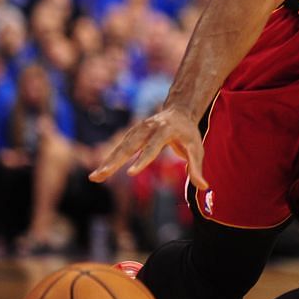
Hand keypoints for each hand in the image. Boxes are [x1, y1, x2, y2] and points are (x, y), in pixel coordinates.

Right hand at [89, 106, 207, 189]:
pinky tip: (100, 172)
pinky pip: (118, 148)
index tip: (131, 172)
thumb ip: (196, 168)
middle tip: (102, 175)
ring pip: (120, 147)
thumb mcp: (196, 148)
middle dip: (115, 161)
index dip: (143, 159)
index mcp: (165, 130)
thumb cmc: (188, 133)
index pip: (153, 147)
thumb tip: (204, 187)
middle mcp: (148, 128)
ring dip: (107, 162)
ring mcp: (137, 130)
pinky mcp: (131, 134)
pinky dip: (108, 159)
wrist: (178, 111)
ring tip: (95, 178)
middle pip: (129, 146)